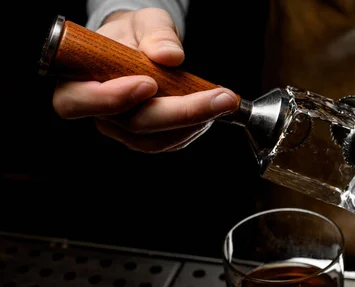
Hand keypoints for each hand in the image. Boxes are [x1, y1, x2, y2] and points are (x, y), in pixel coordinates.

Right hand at [51, 8, 237, 152]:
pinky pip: (170, 142)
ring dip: (194, 122)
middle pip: (132, 124)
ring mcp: (122, 129)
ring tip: (221, 99)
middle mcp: (98, 113)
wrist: (140, 47)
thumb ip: (156, 34)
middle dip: (179, 112)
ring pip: (155, 140)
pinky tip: (213, 108)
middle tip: (217, 97)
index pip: (77, 102)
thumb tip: (169, 55)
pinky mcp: (146, 138)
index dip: (111, 98)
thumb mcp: (145, 22)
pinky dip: (195, 127)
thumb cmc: (134, 34)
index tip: (148, 83)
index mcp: (77, 82)